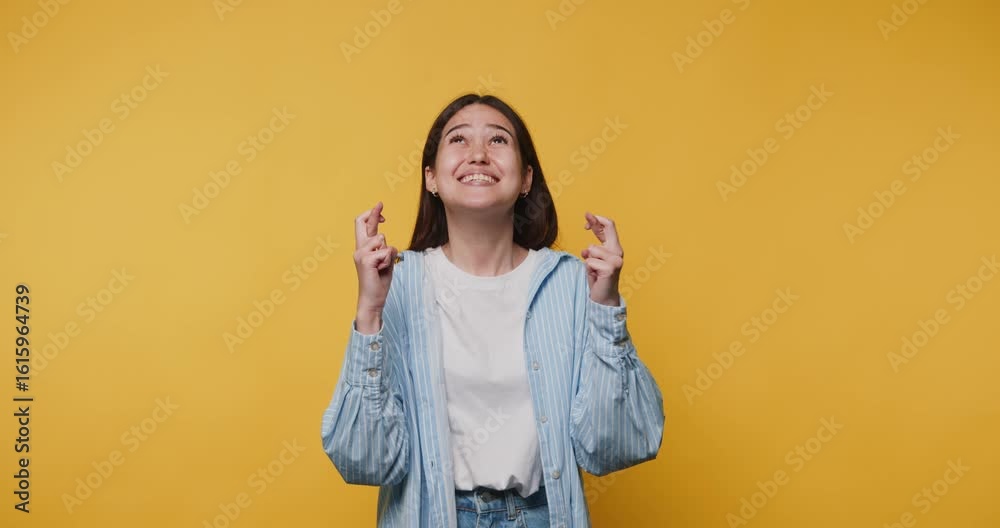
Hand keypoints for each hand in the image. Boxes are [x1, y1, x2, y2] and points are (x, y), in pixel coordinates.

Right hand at [354, 201, 397, 323]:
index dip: (372, 216)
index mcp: (363, 248)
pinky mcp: (366, 260)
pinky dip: (389, 261)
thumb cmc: (378, 281)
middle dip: (373, 213)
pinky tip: (381, 271)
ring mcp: (361, 254)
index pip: (363, 225)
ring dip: (389, 253)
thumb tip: (383, 236)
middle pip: (363, 223)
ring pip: (383, 240)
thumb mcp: (384, 261)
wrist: (372, 299)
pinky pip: (386, 252)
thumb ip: (383, 248)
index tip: (381, 211)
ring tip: (383, 267)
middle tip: (380, 203)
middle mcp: (359, 248)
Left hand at [581, 211, 622, 305]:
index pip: (609, 227)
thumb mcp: (592, 260)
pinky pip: (590, 261)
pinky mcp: (611, 268)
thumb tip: (586, 241)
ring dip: (588, 260)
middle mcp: (617, 252)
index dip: (597, 220)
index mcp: (614, 248)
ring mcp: (616, 259)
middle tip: (585, 218)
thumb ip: (592, 249)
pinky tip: (595, 276)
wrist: (603, 297)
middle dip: (595, 221)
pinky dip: (588, 269)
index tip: (587, 216)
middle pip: (608, 228)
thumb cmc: (598, 279)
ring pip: (592, 249)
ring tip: (594, 270)